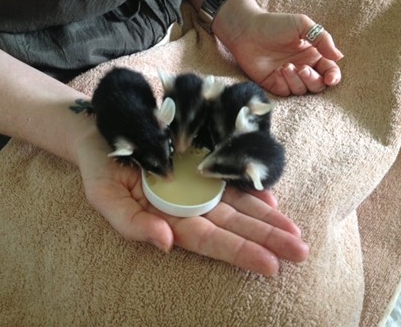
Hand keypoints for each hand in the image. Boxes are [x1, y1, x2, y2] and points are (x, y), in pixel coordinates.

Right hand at [77, 129, 308, 275]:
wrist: (102, 133)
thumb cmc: (101, 168)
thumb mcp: (104, 197)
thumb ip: (131, 224)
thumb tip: (166, 244)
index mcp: (168, 218)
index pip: (209, 240)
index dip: (238, 252)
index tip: (270, 266)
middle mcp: (188, 204)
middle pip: (232, 225)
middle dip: (265, 239)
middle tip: (300, 254)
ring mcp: (197, 184)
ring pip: (238, 205)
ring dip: (267, 219)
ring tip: (295, 234)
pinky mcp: (201, 163)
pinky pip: (230, 178)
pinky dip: (252, 189)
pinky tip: (272, 199)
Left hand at [213, 0, 343, 95]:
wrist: (247, 32)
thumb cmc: (274, 25)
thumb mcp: (302, 25)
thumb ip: (322, 39)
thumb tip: (339, 57)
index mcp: (313, 55)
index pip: (329, 71)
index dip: (333, 77)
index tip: (330, 78)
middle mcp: (303, 68)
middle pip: (318, 85)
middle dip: (312, 80)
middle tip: (302, 68)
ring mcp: (288, 78)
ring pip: (302, 90)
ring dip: (296, 81)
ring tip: (285, 67)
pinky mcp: (274, 84)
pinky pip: (285, 92)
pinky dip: (284, 84)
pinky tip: (277, 72)